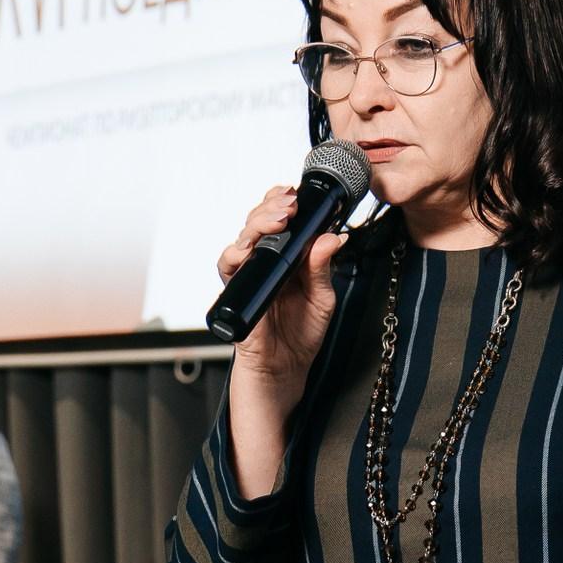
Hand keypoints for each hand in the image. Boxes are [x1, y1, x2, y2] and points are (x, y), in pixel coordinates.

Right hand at [218, 183, 348, 407]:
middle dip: (272, 205)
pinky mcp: (237, 289)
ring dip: (258, 222)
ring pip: (244, 236)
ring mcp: (250, 273)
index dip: (283, 201)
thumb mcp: (322, 298)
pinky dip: (235, 253)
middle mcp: (265, 260)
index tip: (297, 193)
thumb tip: (333, 236)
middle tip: (290, 203)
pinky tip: (247, 248)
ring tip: (278, 218)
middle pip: (259, 220)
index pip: (280, 218)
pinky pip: (228, 266)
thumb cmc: (301, 333)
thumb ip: (323, 267)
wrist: (285, 368)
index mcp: (287, 256)